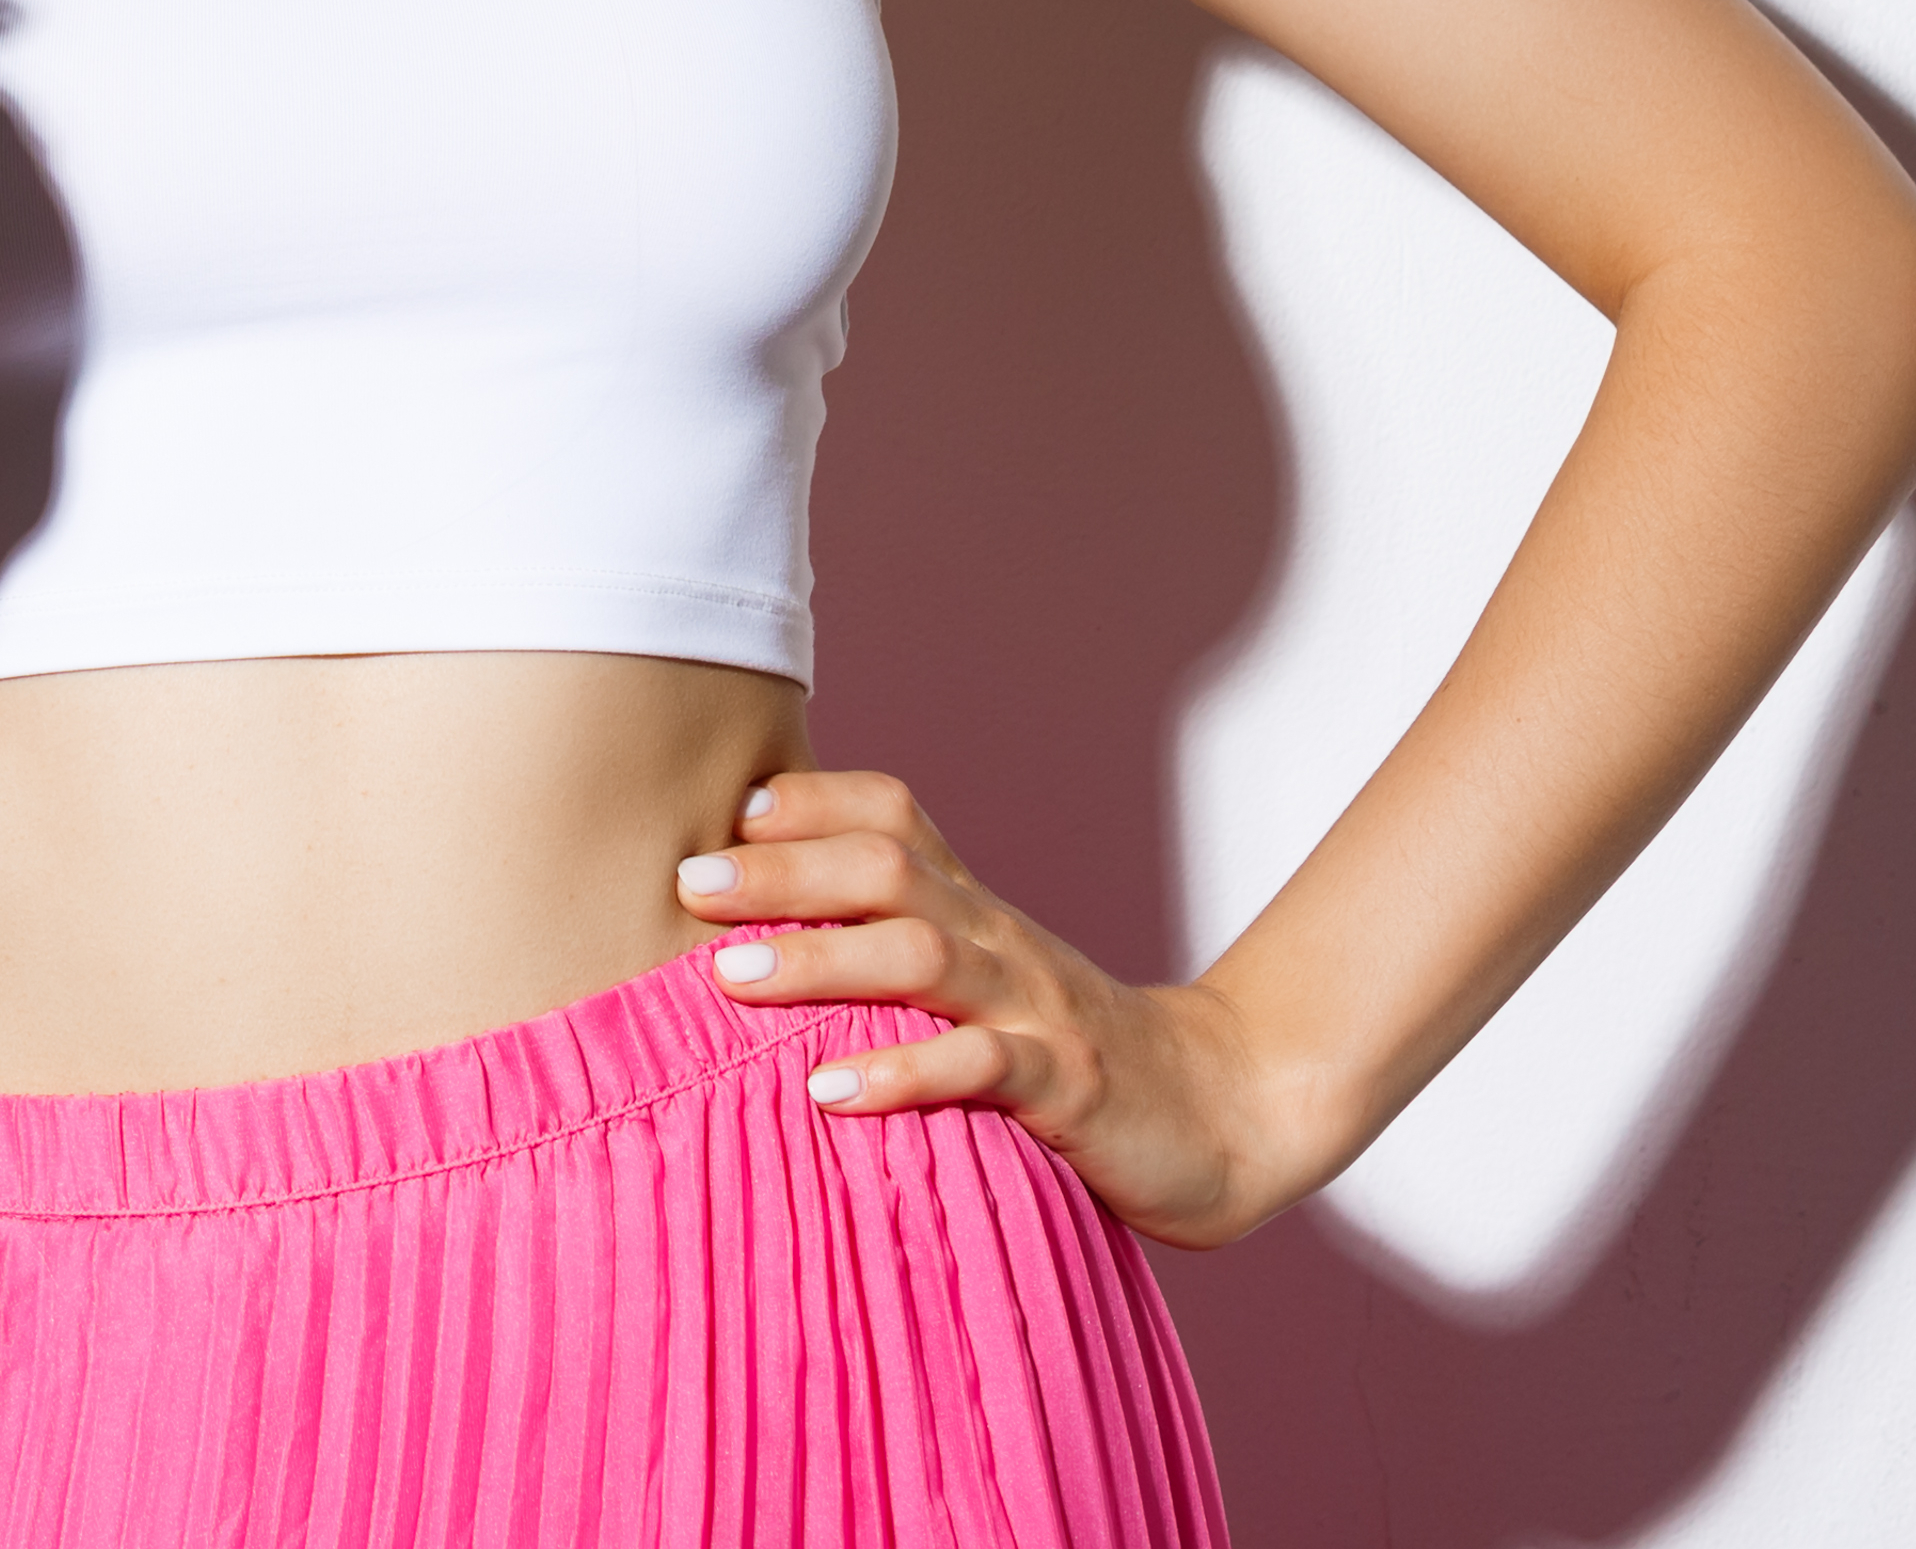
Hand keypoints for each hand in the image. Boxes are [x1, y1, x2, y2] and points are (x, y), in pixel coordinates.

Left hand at [679, 768, 1325, 1249]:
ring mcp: (1035, 1010)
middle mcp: (1001, 942)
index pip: (894, 818)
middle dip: (785, 871)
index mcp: (975, 911)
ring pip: (924, 958)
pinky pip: (981, 1068)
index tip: (728, 812)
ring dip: (822, 962)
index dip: (814, 803)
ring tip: (731, 978)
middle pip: (889, 873)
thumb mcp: (985, 988)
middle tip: (689, 886)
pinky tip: (831, 1090)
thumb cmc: (1072, 1056)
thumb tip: (754, 947)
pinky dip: (903, 1073)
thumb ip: (895, 959)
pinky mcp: (1068, 1089)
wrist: (1226, 1113)